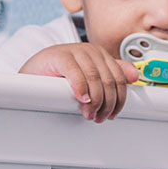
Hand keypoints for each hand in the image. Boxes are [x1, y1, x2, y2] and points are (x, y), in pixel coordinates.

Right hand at [19, 43, 138, 121]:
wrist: (32, 70)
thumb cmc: (61, 75)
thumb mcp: (89, 76)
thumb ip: (111, 74)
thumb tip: (135, 75)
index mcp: (101, 55)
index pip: (120, 78)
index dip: (119, 99)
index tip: (113, 114)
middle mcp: (91, 50)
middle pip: (110, 80)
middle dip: (107, 103)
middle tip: (99, 117)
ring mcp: (76, 51)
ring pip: (96, 79)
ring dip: (95, 101)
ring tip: (89, 114)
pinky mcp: (61, 55)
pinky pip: (77, 74)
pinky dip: (81, 89)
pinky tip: (82, 99)